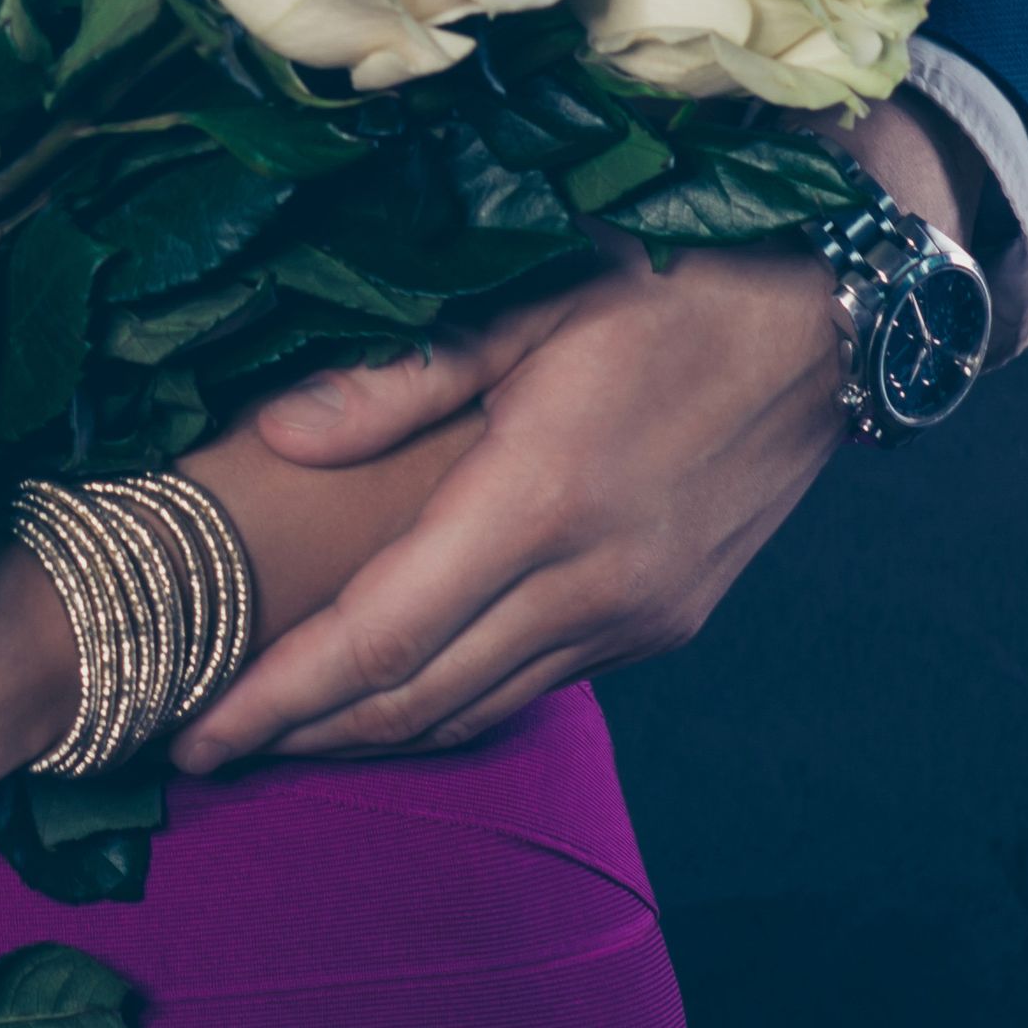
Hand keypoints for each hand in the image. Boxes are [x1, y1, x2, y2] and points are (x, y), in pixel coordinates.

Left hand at [176, 251, 835, 764]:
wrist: (831, 317)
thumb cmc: (669, 281)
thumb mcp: (529, 295)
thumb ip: (398, 377)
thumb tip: (279, 435)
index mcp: (540, 501)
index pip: (381, 637)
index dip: (281, 697)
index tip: (196, 736)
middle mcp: (593, 584)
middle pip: (422, 699)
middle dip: (306, 734)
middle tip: (208, 746)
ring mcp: (639, 615)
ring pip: (482, 708)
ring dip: (380, 731)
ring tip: (284, 733)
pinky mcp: (669, 621)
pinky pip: (541, 685)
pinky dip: (458, 700)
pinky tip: (404, 687)